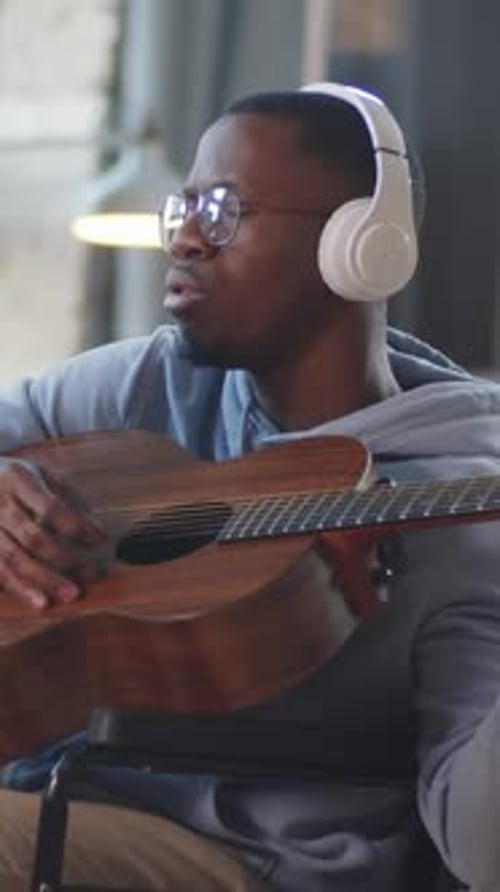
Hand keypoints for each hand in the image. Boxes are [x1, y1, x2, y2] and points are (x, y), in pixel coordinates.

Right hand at [0, 457, 106, 608]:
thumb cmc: (16, 478)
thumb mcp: (41, 472)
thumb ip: (68, 495)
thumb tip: (95, 528)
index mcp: (17, 479)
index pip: (50, 507)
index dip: (77, 526)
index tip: (101, 539)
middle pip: (32, 537)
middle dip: (63, 559)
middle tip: (90, 574)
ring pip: (12, 559)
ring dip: (44, 580)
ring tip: (70, 594)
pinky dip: (20, 589)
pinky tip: (40, 602)